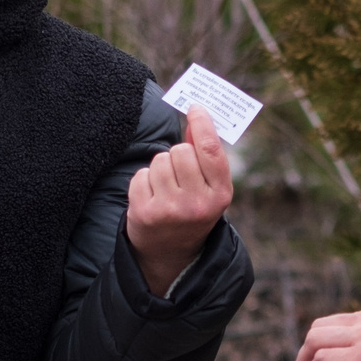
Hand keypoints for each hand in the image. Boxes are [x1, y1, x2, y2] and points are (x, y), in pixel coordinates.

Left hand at [126, 106, 233, 296]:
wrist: (170, 254)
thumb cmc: (193, 211)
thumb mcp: (209, 188)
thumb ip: (205, 155)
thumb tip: (197, 116)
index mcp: (220, 195)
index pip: (210, 149)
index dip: (202, 123)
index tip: (195, 107)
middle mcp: (197, 203)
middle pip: (181, 150)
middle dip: (178, 155)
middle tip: (179, 174)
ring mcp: (170, 209)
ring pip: (159, 160)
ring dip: (160, 168)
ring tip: (165, 188)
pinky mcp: (145, 213)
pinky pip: (141, 175)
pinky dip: (143, 181)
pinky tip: (151, 197)